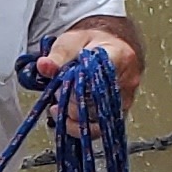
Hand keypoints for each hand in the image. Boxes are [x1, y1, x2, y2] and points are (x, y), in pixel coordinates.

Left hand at [43, 18, 140, 135]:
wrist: (107, 45)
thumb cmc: (90, 42)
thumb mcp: (71, 41)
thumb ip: (58, 55)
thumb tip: (44, 66)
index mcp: (119, 57)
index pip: (99, 78)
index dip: (77, 86)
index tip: (64, 83)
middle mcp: (127, 81)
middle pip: (96, 104)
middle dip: (71, 101)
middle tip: (58, 91)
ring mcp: (125, 99)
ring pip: (98, 121)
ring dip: (73, 116)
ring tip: (57, 106)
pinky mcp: (119, 113)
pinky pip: (100, 129)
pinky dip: (80, 128)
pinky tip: (65, 120)